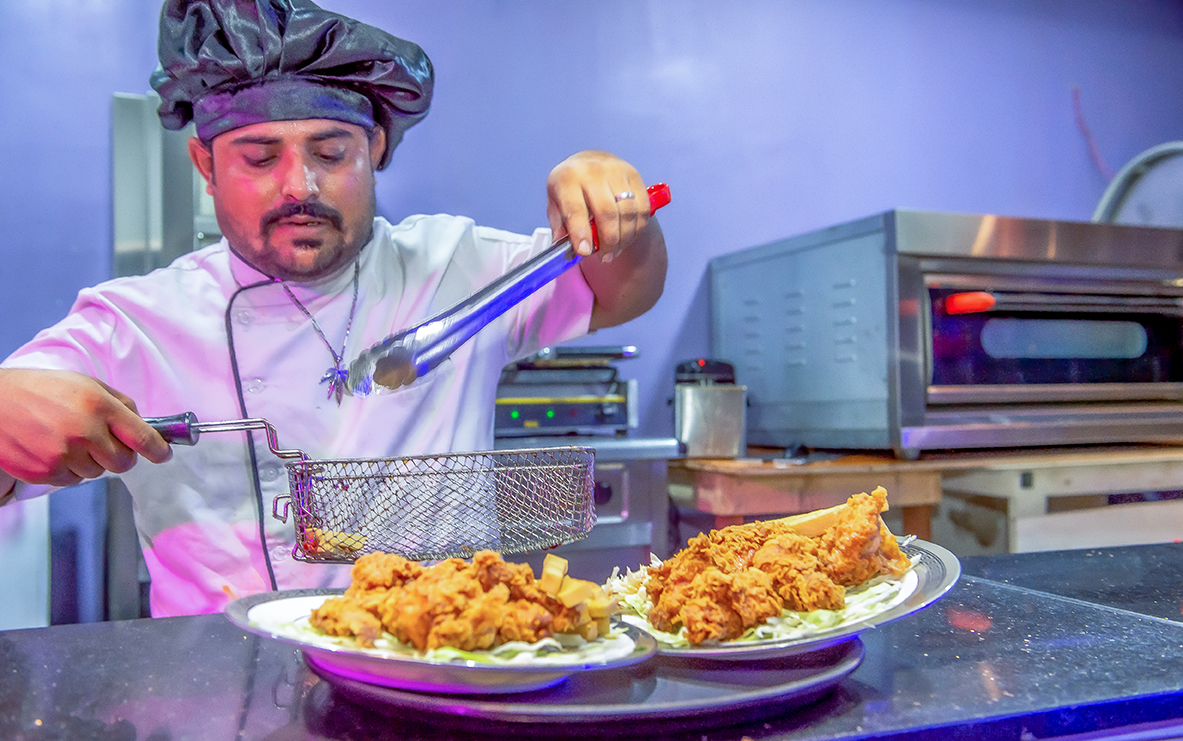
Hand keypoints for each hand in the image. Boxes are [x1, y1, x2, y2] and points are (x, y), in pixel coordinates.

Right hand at [0, 369, 171, 487]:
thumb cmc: (42, 390)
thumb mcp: (86, 384)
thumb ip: (119, 404)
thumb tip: (144, 426)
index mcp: (99, 406)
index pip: (142, 437)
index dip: (158, 450)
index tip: (164, 454)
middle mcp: (85, 431)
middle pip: (124, 463)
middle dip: (121, 456)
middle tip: (107, 445)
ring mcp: (64, 454)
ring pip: (98, 473)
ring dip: (91, 462)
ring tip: (69, 440)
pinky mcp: (46, 472)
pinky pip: (74, 481)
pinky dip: (69, 470)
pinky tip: (54, 450)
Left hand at [546, 150, 650, 261]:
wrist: (588, 161)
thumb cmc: (570, 187)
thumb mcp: (555, 203)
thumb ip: (560, 226)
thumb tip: (567, 251)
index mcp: (567, 178)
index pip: (575, 209)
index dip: (581, 233)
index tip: (585, 252)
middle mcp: (592, 171)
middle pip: (607, 213)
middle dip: (608, 241)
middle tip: (605, 257)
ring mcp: (616, 171)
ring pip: (628, 213)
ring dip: (624, 238)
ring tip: (615, 251)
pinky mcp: (634, 175)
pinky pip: (642, 209)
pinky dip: (637, 229)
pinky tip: (627, 238)